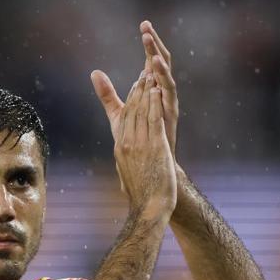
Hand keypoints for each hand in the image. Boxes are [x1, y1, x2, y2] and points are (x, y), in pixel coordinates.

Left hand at [91, 21, 179, 155]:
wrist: (152, 161)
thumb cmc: (138, 138)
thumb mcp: (119, 112)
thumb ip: (107, 94)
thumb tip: (94, 73)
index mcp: (153, 88)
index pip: (151, 59)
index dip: (149, 42)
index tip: (143, 24)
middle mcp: (163, 91)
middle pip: (161, 61)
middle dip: (155, 44)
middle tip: (147, 27)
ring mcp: (168, 100)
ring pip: (167, 73)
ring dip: (159, 58)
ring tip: (149, 45)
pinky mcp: (171, 111)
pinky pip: (169, 91)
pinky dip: (164, 78)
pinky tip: (155, 67)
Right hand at [91, 64, 176, 219]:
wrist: (148, 206)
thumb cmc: (142, 194)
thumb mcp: (129, 173)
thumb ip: (127, 160)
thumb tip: (123, 155)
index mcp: (120, 147)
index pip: (124, 116)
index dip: (131, 98)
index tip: (136, 85)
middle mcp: (127, 143)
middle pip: (131, 110)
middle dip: (137, 90)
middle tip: (143, 73)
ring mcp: (140, 144)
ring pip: (141, 111)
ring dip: (146, 91)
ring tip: (150, 75)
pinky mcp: (155, 147)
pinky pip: (154, 120)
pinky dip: (155, 103)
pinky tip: (158, 91)